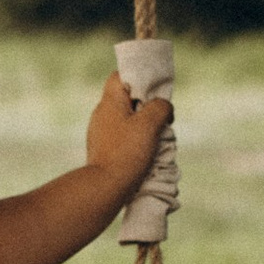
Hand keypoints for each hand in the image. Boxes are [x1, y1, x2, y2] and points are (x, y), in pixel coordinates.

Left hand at [83, 68, 171, 200]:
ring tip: (154, 139)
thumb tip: (163, 107)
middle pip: (126, 99)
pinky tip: (144, 153)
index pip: (119, 76)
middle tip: (160, 119)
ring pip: (126, 120)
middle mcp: (101, 114)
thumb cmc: (127, 152)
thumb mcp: (149, 124)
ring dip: (142, 126)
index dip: (138, 79)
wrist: (105, 186)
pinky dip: (134, 140)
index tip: (153, 93)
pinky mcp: (103, 149)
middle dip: (146, 107)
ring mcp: (100, 132)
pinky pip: (122, 137)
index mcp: (109, 102)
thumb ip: (160, 107)